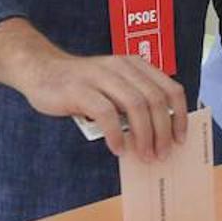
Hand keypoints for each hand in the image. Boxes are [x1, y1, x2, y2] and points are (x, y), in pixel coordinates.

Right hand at [21, 53, 187, 160]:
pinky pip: (105, 113)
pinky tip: (118, 149)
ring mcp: (100, 76)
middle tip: (162, 154)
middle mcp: (121, 67)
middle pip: (155, 99)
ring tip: (144, 155)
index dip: (180, 115)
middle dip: (163, 130)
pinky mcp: (79, 89)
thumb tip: (157, 135)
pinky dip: (116, 134)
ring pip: (135, 105)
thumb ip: (132, 101)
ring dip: (144, 135)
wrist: (41, 70)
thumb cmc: (81, 84)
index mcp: (135, 65)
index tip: (180, 138)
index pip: (170, 88)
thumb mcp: (113, 86)